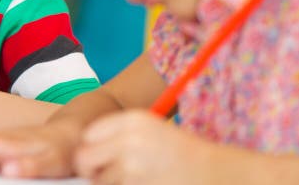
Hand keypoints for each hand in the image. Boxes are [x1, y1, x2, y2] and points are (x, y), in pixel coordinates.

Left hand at [74, 109, 210, 184]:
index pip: (88, 135)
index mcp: (133, 120)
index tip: (102, 159)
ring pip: (99, 183)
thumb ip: (117, 137)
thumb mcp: (151, 131)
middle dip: (91, 171)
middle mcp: (129, 140)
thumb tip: (81, 155)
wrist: (217, 175)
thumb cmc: (184, 156)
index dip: (92, 149)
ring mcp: (133, 168)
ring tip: (139, 181)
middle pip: (84, 158)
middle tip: (107, 177)